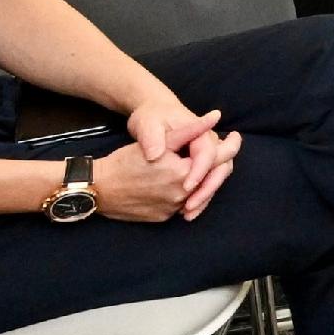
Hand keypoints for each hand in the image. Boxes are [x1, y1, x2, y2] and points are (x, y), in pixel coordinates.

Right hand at [110, 103, 236, 220]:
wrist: (98, 188)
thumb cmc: (125, 161)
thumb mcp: (160, 141)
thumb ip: (190, 130)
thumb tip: (215, 116)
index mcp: (184, 175)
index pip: (218, 160)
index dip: (229, 146)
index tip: (235, 136)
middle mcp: (183, 196)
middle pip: (211, 178)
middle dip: (217, 164)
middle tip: (221, 149)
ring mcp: (173, 209)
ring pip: (198, 193)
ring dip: (202, 180)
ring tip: (201, 164)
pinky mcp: (163, 218)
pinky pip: (182, 204)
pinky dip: (186, 193)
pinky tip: (183, 181)